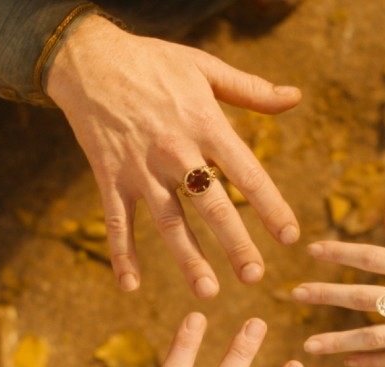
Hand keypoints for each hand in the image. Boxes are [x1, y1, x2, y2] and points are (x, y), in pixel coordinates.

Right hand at [46, 15, 302, 298]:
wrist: (88, 58)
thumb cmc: (153, 62)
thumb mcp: (205, 67)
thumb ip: (251, 90)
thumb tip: (295, 98)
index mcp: (205, 124)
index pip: (246, 172)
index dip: (270, 205)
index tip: (290, 237)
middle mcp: (175, 150)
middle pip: (211, 204)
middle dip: (235, 243)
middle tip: (254, 276)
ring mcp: (141, 167)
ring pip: (168, 220)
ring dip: (187, 258)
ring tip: (208, 291)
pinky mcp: (109, 176)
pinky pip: (117, 221)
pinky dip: (121, 254)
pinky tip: (130, 286)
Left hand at [293, 212, 384, 366]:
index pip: (373, 259)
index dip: (340, 253)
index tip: (311, 250)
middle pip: (364, 298)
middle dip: (326, 296)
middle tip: (294, 295)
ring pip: (374, 338)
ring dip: (338, 342)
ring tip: (307, 346)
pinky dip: (370, 363)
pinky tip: (345, 361)